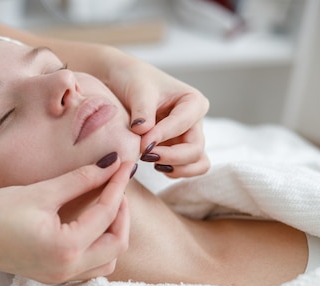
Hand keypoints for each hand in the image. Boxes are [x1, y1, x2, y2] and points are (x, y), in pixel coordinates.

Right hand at [0, 158, 132, 283]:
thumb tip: (110, 165)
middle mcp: (66, 269)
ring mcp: (58, 277)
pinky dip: (98, 248)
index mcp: (65, 248)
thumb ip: (80, 180)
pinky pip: (89, 268)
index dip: (117, 186)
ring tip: (104, 206)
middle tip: (115, 186)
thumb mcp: (40, 192)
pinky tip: (90, 226)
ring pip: (106, 262)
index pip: (105, 215)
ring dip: (112, 235)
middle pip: (116, 245)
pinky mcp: (51, 276)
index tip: (124, 166)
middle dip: (122, 215)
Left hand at [109, 56, 210, 177]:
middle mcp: (194, 122)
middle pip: (195, 150)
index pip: (184, 125)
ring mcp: (187, 138)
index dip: (162, 136)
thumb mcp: (138, 90)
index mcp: (193, 102)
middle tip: (145, 156)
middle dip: (172, 157)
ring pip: (196, 164)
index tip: (141, 144)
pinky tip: (151, 162)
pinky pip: (184, 168)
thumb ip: (142, 111)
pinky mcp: (176, 150)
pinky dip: (171, 170)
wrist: (124, 83)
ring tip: (150, 161)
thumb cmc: (135, 80)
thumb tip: (143, 131)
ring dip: (175, 168)